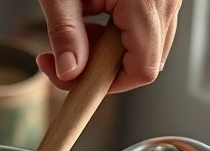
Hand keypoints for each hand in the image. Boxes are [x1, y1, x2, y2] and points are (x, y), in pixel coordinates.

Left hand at [36, 0, 181, 92]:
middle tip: (63, 52)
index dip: (108, 84)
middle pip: (145, 61)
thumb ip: (64, 33)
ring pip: (145, 46)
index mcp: (146, 0)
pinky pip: (145, 26)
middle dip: (101, 65)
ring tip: (78, 21)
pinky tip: (93, 12)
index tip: (73, 79)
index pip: (143, 70)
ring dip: (106, 48)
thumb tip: (69, 75)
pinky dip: (115, 30)